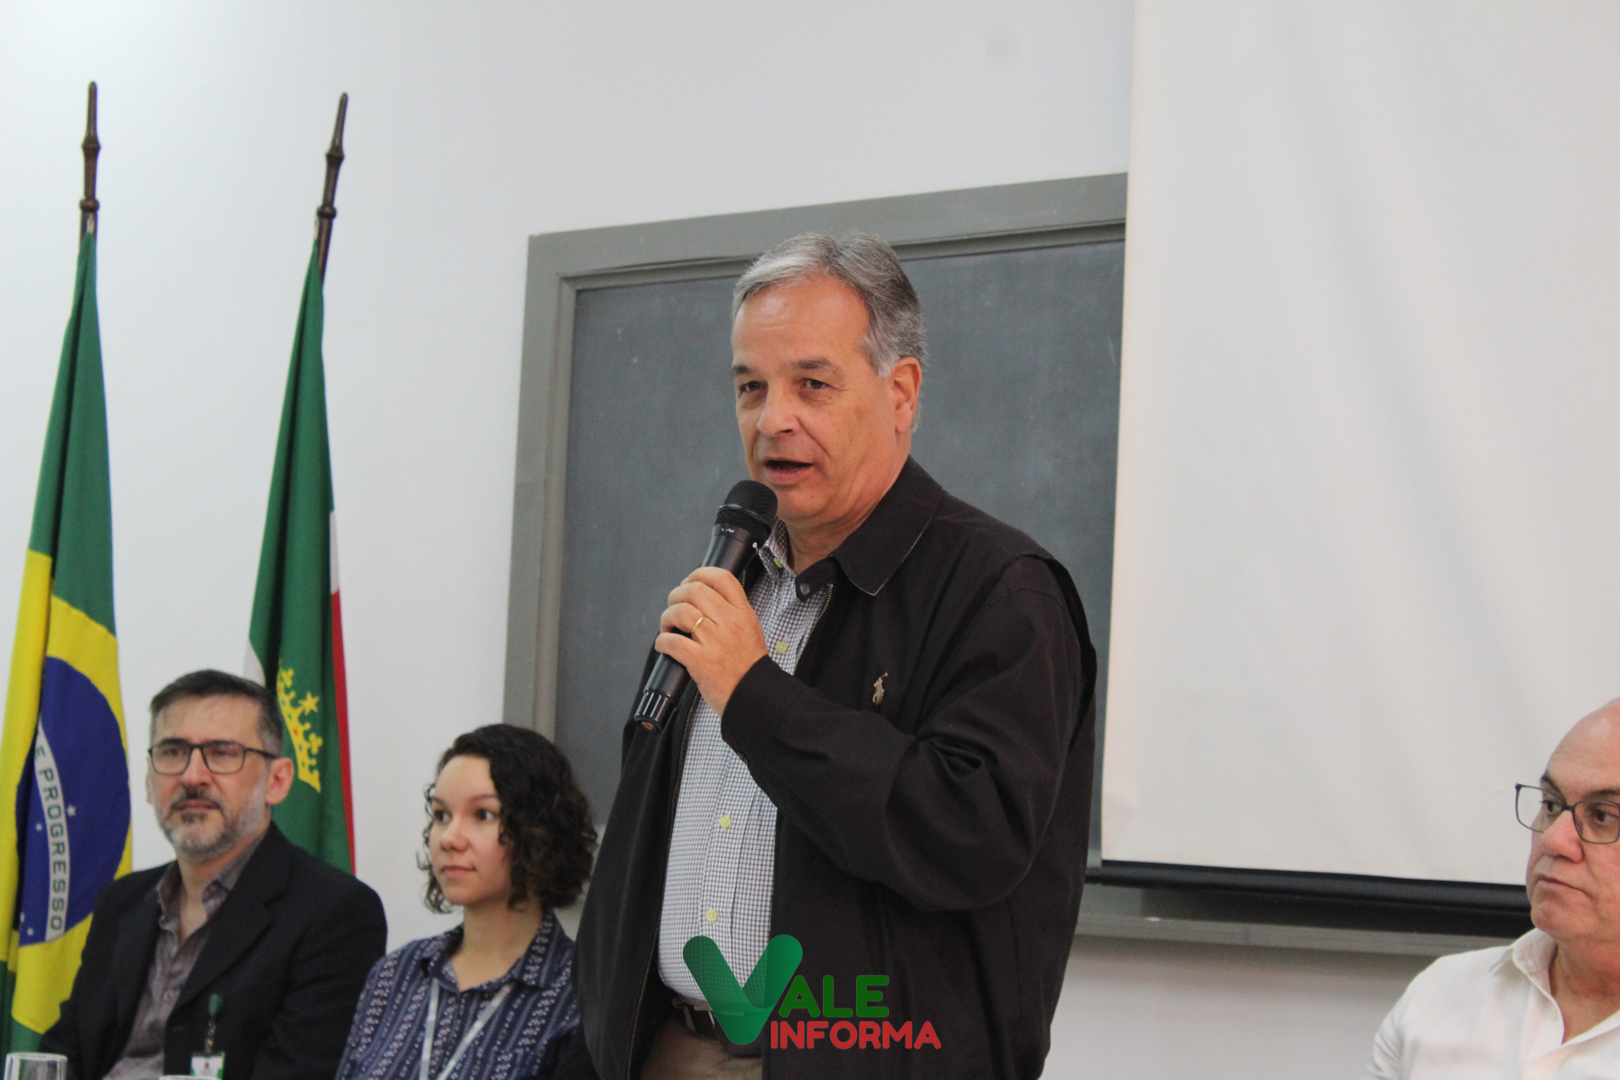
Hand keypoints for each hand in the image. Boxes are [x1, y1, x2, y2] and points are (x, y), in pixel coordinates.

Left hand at [655, 566, 767, 717]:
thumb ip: (731, 611)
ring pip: (681, 612)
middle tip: (673, 605)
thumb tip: (702, 596)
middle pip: (695, 590)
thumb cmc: (748, 665)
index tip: (689, 581)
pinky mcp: (700, 661)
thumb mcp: (750, 628)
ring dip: (667, 617)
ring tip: (668, 627)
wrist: (753, 695)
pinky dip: (662, 641)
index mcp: (742, 613)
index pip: (722, 578)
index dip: (700, 573)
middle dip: (676, 594)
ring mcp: (714, 641)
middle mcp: (729, 623)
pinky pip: (672, 642)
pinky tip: (664, 645)